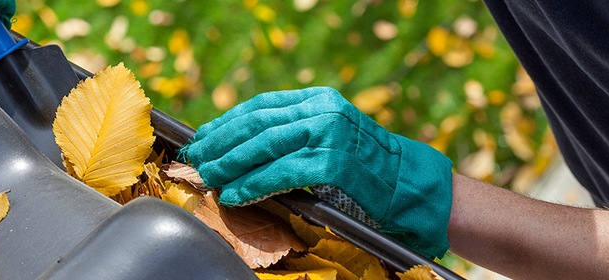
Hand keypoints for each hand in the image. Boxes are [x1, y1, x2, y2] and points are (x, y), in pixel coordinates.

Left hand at [179, 87, 452, 258]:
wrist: (411, 185)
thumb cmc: (367, 167)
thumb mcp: (331, 135)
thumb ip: (295, 133)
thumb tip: (242, 146)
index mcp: (319, 99)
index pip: (261, 105)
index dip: (227, 122)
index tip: (204, 137)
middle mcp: (323, 110)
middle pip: (257, 123)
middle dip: (221, 143)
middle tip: (197, 158)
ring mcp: (329, 135)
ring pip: (264, 146)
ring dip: (230, 164)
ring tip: (210, 177)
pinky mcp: (333, 163)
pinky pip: (280, 173)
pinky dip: (253, 184)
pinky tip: (235, 194)